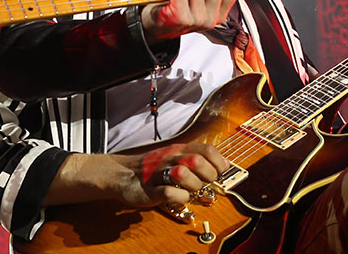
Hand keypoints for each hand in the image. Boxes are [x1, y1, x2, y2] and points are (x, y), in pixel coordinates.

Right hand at [114, 142, 229, 206]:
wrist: (122, 174)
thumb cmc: (153, 169)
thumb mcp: (176, 158)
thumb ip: (199, 159)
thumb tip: (225, 164)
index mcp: (179, 150)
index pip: (207, 150)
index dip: (218, 163)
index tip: (219, 173)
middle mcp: (170, 158)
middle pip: (198, 161)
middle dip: (208, 175)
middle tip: (205, 183)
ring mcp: (159, 173)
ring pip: (184, 173)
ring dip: (193, 185)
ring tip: (191, 190)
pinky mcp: (151, 190)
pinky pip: (170, 193)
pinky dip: (180, 198)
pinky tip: (178, 197)